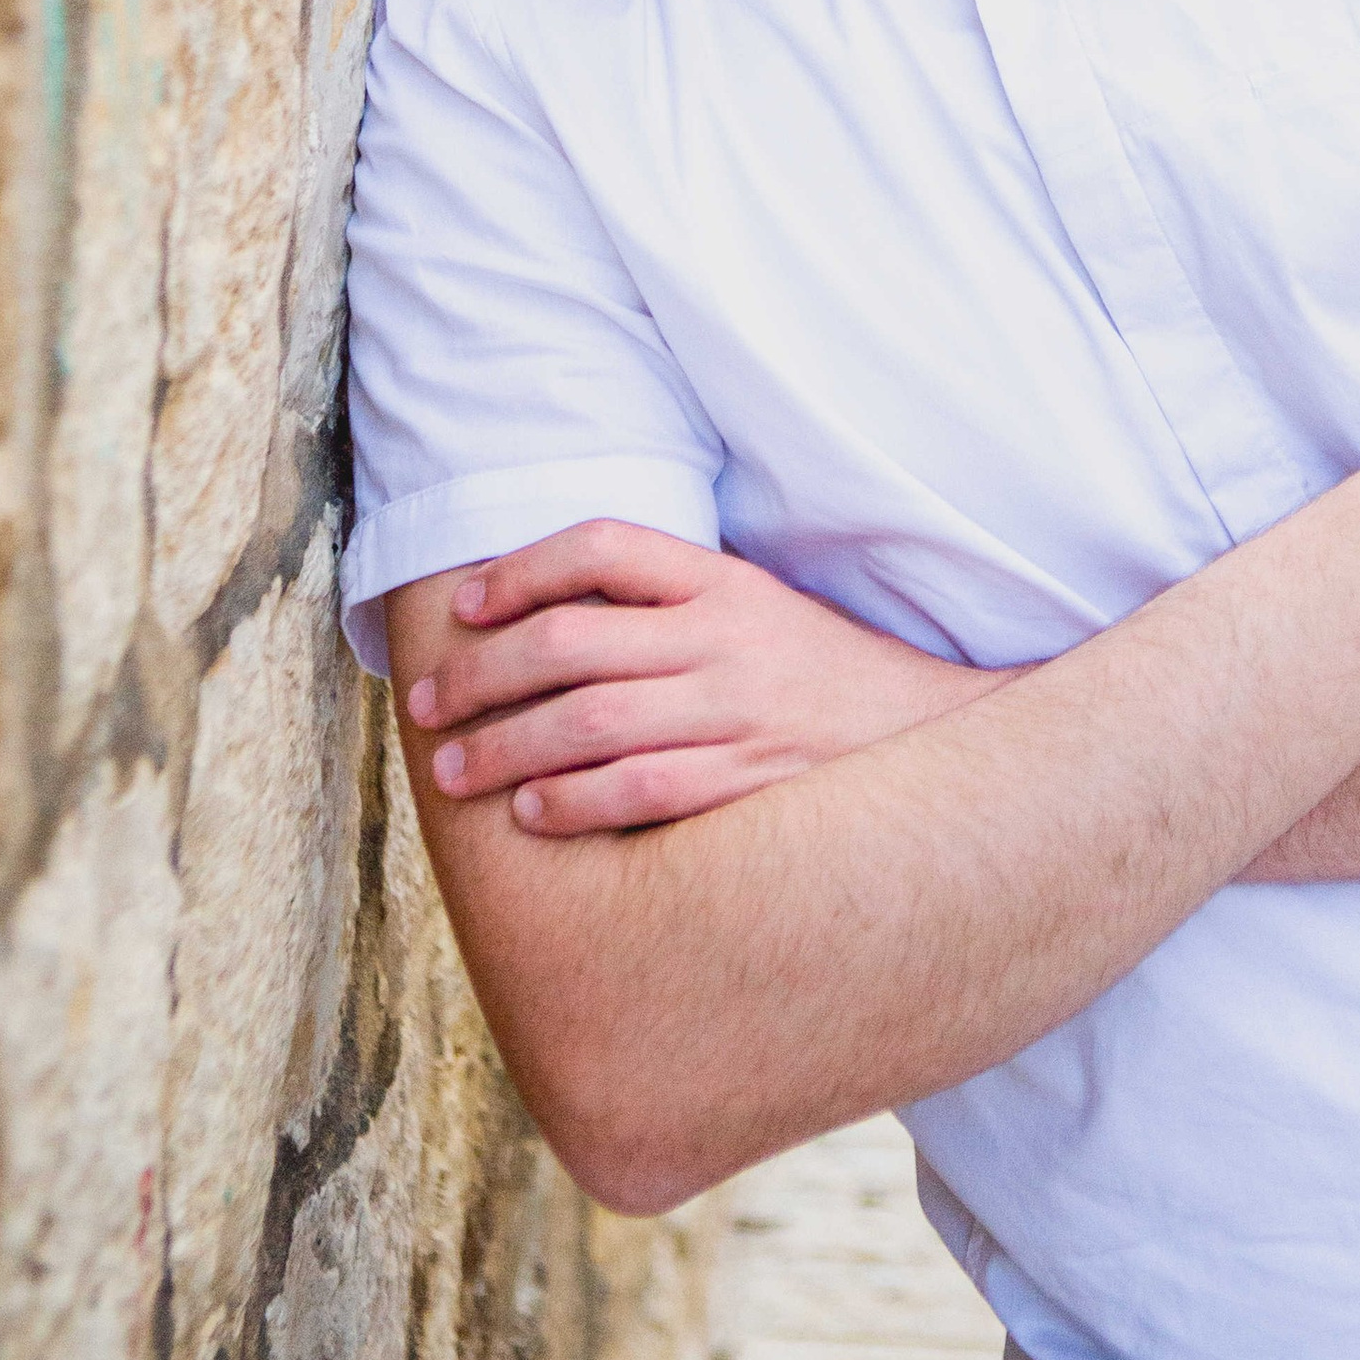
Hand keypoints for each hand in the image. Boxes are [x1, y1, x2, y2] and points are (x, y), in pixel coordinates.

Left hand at [400, 521, 1003, 834]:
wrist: (931, 741)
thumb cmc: (818, 678)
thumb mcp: (755, 610)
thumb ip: (669, 604)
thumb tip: (546, 612)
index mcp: (724, 583)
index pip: (605, 546)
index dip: (523, 569)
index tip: (466, 605)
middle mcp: (724, 639)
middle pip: (572, 642)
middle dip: (483, 674)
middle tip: (428, 704)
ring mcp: (736, 713)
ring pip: (590, 721)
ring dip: (506, 748)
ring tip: (456, 769)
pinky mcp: (747, 785)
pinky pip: (639, 790)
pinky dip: (574, 802)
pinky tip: (531, 813)